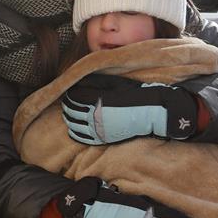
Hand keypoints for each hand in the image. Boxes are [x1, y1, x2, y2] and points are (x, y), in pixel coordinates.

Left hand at [62, 74, 197, 144]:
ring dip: (69, 118)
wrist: (150, 112)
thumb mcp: (114, 83)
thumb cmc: (133, 94)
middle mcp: (94, 115)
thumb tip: (78, 79)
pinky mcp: (102, 138)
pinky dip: (75, 132)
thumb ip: (95, 81)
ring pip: (73, 124)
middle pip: (70, 110)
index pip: (72, 96)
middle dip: (68, 105)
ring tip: (70, 114)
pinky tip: (75, 128)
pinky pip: (81, 137)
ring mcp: (98, 128)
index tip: (70, 90)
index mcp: (96, 99)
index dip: (69, 93)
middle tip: (68, 101)